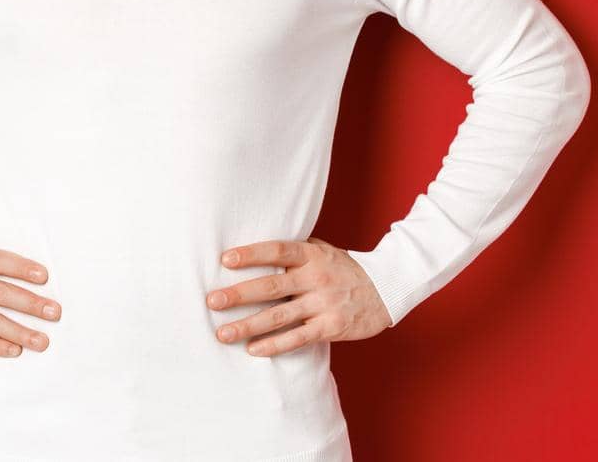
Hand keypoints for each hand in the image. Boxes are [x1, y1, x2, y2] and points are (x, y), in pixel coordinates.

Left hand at [206, 237, 391, 355]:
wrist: (386, 288)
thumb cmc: (343, 268)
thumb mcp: (322, 250)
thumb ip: (294, 252)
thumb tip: (253, 249)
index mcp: (311, 254)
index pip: (276, 250)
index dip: (251, 254)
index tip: (224, 259)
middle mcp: (315, 278)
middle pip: (271, 286)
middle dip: (239, 294)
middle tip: (211, 301)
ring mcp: (323, 303)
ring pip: (279, 316)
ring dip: (248, 326)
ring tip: (223, 333)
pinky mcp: (330, 327)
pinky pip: (297, 338)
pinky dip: (274, 345)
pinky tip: (253, 350)